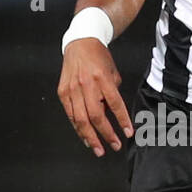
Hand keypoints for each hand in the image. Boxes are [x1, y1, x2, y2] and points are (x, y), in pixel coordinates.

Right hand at [57, 38, 133, 155]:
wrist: (80, 42)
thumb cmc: (99, 58)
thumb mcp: (112, 73)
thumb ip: (113, 94)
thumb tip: (112, 116)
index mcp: (102, 78)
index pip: (115, 104)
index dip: (122, 120)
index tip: (128, 133)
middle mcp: (86, 84)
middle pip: (95, 116)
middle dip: (106, 134)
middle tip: (114, 146)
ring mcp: (72, 89)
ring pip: (80, 119)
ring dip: (90, 137)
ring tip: (98, 149)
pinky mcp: (63, 92)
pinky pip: (71, 115)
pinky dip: (78, 128)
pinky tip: (85, 137)